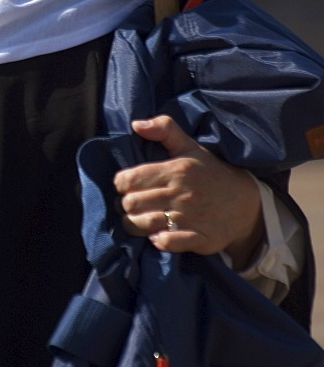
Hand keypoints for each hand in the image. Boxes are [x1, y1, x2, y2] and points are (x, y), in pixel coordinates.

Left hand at [113, 115, 264, 269]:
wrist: (246, 203)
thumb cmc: (210, 173)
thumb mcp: (190, 146)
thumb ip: (164, 129)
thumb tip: (135, 123)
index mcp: (176, 170)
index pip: (129, 179)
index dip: (121, 183)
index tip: (126, 186)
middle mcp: (181, 194)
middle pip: (131, 203)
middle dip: (124, 205)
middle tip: (131, 204)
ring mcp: (190, 218)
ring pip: (143, 224)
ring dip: (134, 224)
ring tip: (138, 220)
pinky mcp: (200, 238)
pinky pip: (168, 242)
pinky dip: (158, 241)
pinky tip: (157, 236)